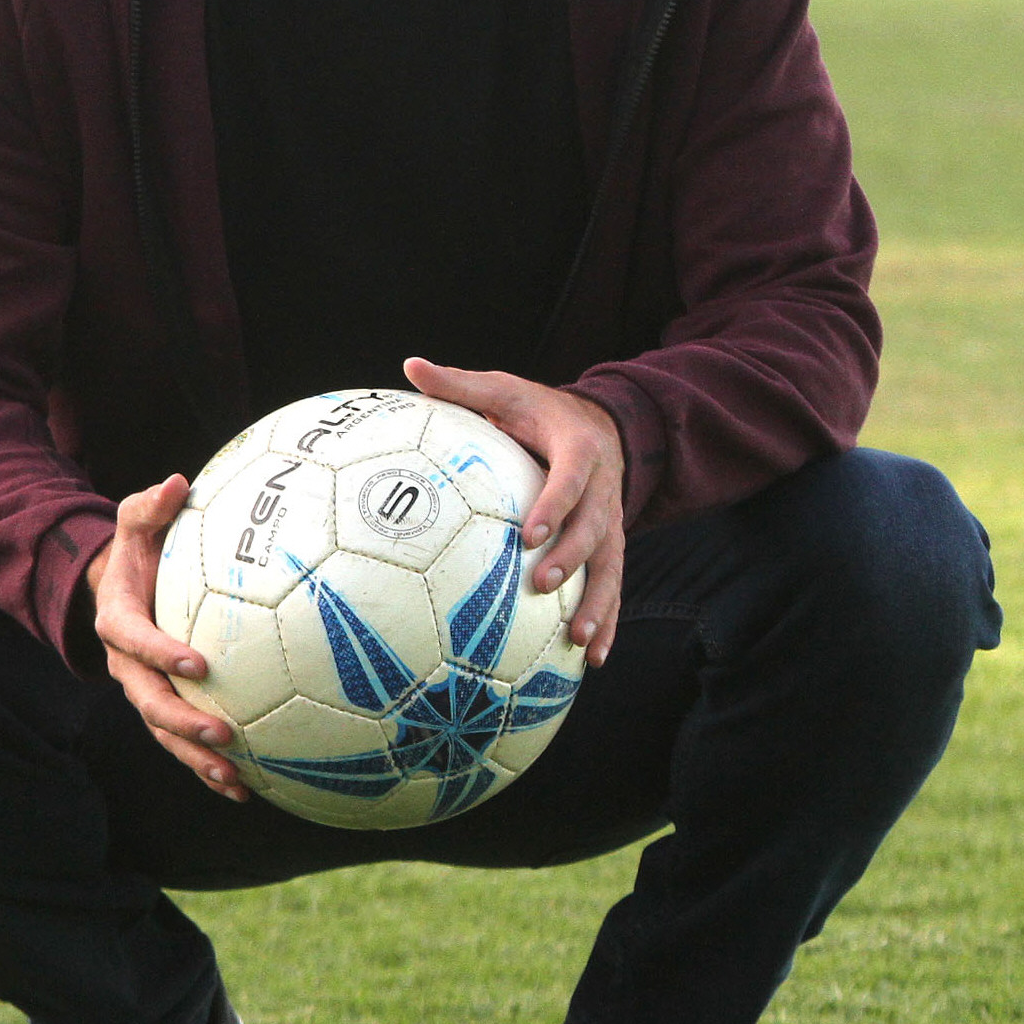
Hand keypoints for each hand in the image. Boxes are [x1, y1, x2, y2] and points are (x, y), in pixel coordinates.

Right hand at [88, 476, 249, 800]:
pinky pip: (183, 744)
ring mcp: (145, 691)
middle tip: (222, 734)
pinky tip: (245, 789)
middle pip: (149, 703)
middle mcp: (127, 665)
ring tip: (234, 779)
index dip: (161, 654)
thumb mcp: (135, 520)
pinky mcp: (166, 707)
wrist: (120, 585)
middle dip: (182, 723)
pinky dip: (208, 769)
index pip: (134, 641)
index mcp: (118, 620)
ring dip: (196, 760)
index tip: (198, 664)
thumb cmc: (137, 549)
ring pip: (165, 734)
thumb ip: (150, 505)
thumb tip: (178, 482)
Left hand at [403, 358, 625, 666]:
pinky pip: (613, 586)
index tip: (529, 532)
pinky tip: (592, 658)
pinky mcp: (611, 546)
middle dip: (572, 559)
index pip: (572, 478)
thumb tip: (410, 365)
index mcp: (579, 448)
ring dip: (598, 604)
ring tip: (579, 640)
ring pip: (611, 566)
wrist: (598, 423)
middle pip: (595, 528)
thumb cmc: (536, 410)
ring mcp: (612, 520)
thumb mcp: (504, 389)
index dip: (555, 504)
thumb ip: (460, 384)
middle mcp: (604, 488)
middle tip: (542, 586)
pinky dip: (607, 620)